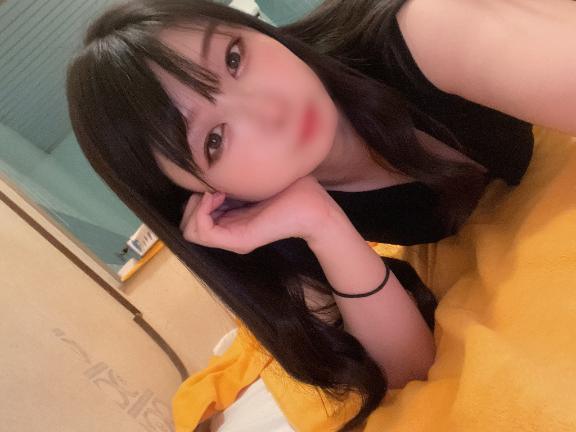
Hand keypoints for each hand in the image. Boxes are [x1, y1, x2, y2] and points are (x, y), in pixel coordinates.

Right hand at [178, 175, 343, 253]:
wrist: (314, 206)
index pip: (193, 216)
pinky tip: (218, 196)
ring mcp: (232, 238)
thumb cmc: (291, 189)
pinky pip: (200, 231)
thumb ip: (233, 181)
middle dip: (192, 201)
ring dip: (195, 205)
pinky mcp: (237, 240)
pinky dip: (201, 211)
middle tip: (216, 188)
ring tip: (217, 192)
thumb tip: (212, 168)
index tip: (217, 182)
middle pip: (186, 224)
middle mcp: (228, 232)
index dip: (197, 196)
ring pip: (188, 230)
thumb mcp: (252, 182)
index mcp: (231, 220)